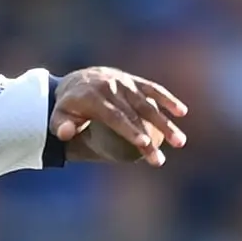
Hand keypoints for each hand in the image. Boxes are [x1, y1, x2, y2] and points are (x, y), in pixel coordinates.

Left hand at [51, 67, 188, 164]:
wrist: (78, 80)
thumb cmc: (69, 107)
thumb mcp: (59, 116)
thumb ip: (60, 125)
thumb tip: (67, 133)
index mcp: (94, 96)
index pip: (116, 115)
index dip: (131, 129)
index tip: (144, 144)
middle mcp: (112, 87)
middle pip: (135, 115)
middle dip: (151, 137)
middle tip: (160, 160)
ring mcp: (125, 82)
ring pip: (149, 104)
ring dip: (166, 123)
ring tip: (180, 142)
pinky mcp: (134, 81)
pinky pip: (153, 89)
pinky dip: (168, 99)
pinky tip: (182, 112)